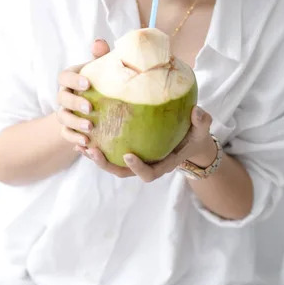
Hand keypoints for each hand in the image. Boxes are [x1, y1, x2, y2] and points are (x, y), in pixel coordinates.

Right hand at [56, 39, 134, 177]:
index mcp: (70, 79)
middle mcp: (64, 95)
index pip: (64, 77)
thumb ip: (100, 56)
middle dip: (75, 103)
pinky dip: (74, 138)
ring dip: (75, 123)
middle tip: (90, 108)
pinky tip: (87, 143)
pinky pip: (66, 134)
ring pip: (63, 118)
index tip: (87, 83)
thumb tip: (99, 42)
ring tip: (90, 129)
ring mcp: (64, 112)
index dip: (73, 80)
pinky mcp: (68, 128)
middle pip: (62, 98)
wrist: (97, 104)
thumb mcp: (102, 68)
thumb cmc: (101, 81)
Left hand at [85, 105, 215, 182]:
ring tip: (81, 144)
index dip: (137, 168)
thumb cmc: (195, 134)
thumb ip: (201, 122)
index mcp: (163, 164)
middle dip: (106, 165)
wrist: (189, 138)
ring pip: (112, 163)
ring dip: (95, 157)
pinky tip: (82, 135)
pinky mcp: (126, 149)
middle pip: (122, 172)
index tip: (127, 154)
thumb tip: (197, 111)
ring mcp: (135, 159)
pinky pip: (109, 151)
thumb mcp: (202, 129)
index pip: (148, 173)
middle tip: (92, 150)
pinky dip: (96, 146)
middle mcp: (146, 164)